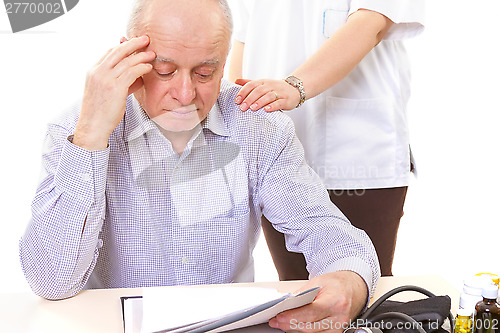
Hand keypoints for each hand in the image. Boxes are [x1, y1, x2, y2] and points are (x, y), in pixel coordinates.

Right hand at [73, 35, 155, 149]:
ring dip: (141, 55)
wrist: (92, 126)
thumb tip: (137, 78)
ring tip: (152, 54)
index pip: (109, 52)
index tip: (134, 44)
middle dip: (133, 43)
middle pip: (117, 51)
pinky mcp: (115, 87)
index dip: (123, 46)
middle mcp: (98, 72)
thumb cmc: (101, 113)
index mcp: (93, 71)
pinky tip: (148, 67)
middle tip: (145, 39)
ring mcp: (105, 79)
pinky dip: (142, 67)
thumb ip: (120, 83)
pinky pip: (131, 72)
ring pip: (126, 61)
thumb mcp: (107, 93)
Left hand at [234, 78, 300, 111]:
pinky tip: (266, 110)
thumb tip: (235, 81)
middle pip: (259, 91)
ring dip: (259, 102)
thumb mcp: (262, 84)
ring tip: (252, 108)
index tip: (236, 100)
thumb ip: (249, 83)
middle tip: (242, 107)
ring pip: (268, 96)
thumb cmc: (275, 88)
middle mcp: (270, 86)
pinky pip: (279, 103)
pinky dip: (272, 106)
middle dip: (249, 99)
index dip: (243, 92)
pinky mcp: (286, 100)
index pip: (251, 85)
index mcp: (263, 82)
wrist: (294, 89)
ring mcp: (279, 92)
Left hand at [269, 271, 367, 331]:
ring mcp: (339, 327)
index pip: (311, 313)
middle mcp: (339, 317)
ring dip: (295, 330)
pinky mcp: (337, 332)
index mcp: (336, 302)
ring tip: (282, 323)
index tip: (279, 317)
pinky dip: (304, 331)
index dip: (293, 317)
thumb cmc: (337, 283)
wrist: (354, 288)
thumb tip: (286, 303)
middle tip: (276, 321)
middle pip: (310, 327)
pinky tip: (294, 326)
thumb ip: (303, 293)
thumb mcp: (319, 281)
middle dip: (289, 325)